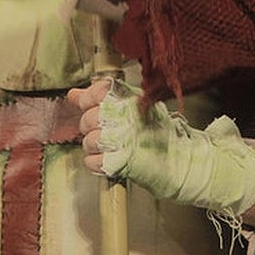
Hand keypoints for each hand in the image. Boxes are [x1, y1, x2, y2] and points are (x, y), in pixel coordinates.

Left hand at [68, 78, 254, 215]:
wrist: (181, 160)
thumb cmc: (158, 132)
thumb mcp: (133, 106)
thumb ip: (100, 99)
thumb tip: (72, 94)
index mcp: (131, 97)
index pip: (97, 91)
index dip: (88, 100)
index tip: (92, 106)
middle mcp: (125, 115)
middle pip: (89, 118)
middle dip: (91, 128)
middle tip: (106, 131)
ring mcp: (122, 138)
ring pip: (89, 141)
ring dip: (95, 147)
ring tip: (111, 147)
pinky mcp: (121, 161)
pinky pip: (92, 161)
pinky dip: (97, 163)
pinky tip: (110, 159)